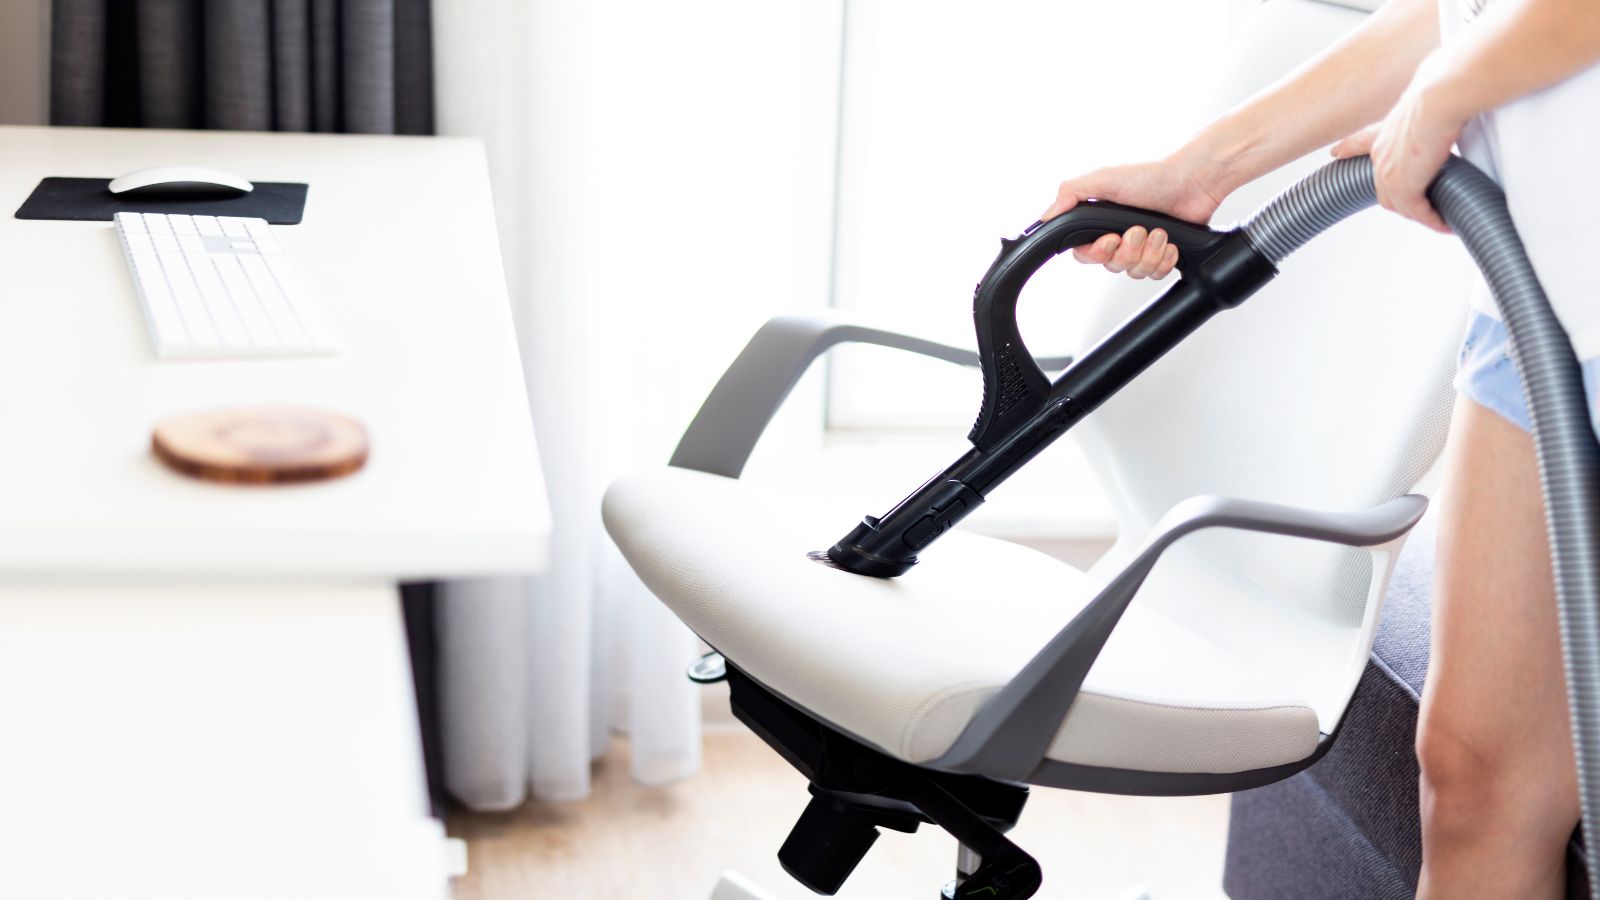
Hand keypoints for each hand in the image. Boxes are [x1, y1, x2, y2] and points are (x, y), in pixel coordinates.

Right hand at [1042, 154, 1224, 280]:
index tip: (1111, 239)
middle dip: (1128, 252)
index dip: (1098, 253)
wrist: (1192, 182)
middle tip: (1139, 231)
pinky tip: (1170, 243)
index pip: (1085, 254)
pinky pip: (1156, 275)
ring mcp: (1142, 247)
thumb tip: (1046, 217)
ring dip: (1149, 254)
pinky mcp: (1162, 254)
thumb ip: (1070, 194)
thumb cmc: (1150, 178)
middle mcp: (1119, 236)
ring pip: (1135, 272)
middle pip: (1112, 266)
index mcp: (1101, 222)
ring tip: (1159, 232)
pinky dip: (1165, 260)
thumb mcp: (1103, 179)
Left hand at [1331, 55, 1467, 232]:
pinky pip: (1417, 211)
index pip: (1359, 142)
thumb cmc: (1443, 92)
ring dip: (1422, 214)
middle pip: (1385, 188)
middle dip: (1404, 201)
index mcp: (1385, 132)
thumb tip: (1455, 103)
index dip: (1347, 148)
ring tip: (1440, 220)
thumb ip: (1433, 111)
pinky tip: (1445, 225)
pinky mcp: (1404, 185)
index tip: (1336, 152)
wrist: (1440, 96)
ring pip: (1401, 204)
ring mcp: (1389, 172)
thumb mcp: (1430, 102)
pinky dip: (1432, 220)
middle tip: (1426, 209)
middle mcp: (1381, 153)